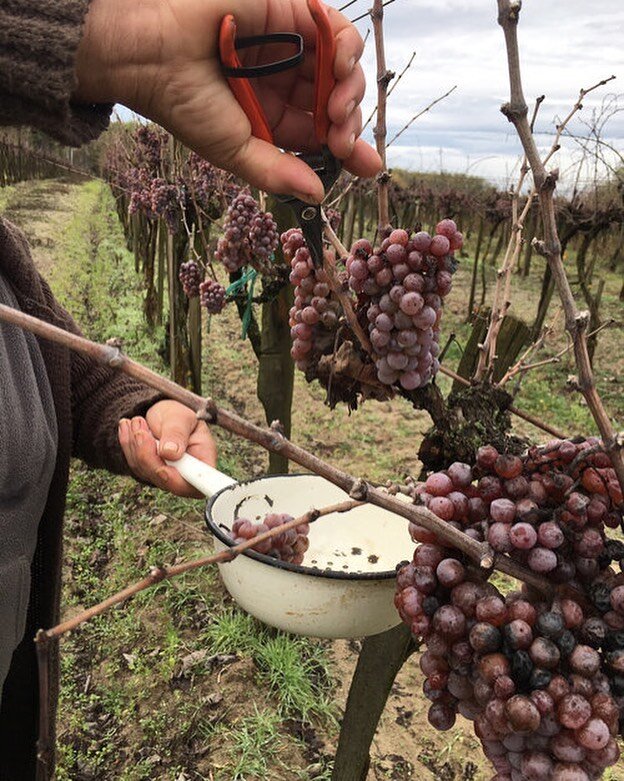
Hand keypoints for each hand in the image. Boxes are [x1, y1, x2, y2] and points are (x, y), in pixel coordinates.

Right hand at [74, 0, 380, 201]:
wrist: (153, 53)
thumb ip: (276, 173)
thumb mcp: (235, 151)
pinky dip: (347, 47)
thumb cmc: (186, 105)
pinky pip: (334, 29)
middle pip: (337, 103)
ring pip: (341, 69)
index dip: (349, 149)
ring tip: (336, 109)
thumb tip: (316, 196)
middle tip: (343, 140)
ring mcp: (289, 49)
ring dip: (350, 91)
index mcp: (273, 118)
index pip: (322, 135)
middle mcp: (284, 84)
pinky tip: (341, 65)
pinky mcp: (289, 13)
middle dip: (349, 125)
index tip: (370, 166)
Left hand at [118, 400, 217, 497]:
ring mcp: (167, 476)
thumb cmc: (178, 414)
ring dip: (135, 445)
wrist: (164, 412)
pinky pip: (134, 464)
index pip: (196, 484)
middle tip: (141, 430)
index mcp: (203, 461)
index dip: (178, 480)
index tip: (163, 465)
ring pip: (145, 471)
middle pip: (165, 480)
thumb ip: (177, 434)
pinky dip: (128, 444)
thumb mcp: (181, 417)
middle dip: (148, 455)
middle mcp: (186, 474)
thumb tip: (171, 453)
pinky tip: (128, 428)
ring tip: (137, 421)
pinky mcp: (149, 472)